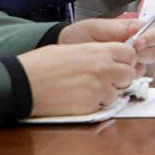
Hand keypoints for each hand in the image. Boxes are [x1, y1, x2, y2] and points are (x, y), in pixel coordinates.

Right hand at [18, 41, 141, 116]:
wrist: (26, 82)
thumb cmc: (42, 64)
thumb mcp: (72, 49)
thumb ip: (94, 54)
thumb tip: (106, 59)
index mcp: (98, 51)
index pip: (129, 54)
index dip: (124, 60)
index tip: (118, 64)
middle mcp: (103, 69)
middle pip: (129, 74)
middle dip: (120, 78)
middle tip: (106, 80)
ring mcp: (99, 88)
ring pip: (118, 93)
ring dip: (107, 93)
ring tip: (87, 90)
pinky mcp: (91, 105)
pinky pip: (103, 106)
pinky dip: (95, 104)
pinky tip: (80, 99)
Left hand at [59, 15, 154, 73]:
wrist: (65, 51)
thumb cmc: (79, 36)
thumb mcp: (96, 28)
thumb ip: (117, 29)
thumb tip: (135, 29)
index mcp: (131, 30)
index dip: (151, 37)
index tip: (139, 43)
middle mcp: (135, 46)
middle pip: (154, 51)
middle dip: (144, 54)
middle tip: (131, 56)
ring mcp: (130, 61)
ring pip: (145, 66)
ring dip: (135, 68)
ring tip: (117, 66)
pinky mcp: (123, 75)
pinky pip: (133, 79)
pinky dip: (126, 79)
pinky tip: (114, 75)